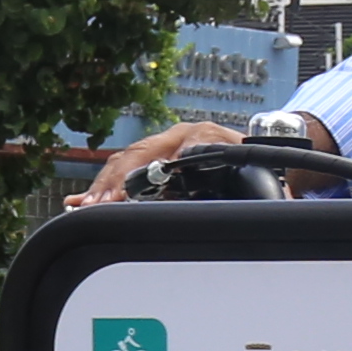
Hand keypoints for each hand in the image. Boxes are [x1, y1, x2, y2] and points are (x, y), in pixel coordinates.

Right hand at [77, 112, 331, 206]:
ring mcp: (165, 143)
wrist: (266, 150)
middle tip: (99, 205)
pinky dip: (102, 186)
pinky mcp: (155, 156)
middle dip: (117, 182)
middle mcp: (183, 136)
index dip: (153, 171)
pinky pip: (123, 168)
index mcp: (210, 138)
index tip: (135, 191)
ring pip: (128, 161)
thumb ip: (266, 198)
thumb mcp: (268, 184)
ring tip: (84, 207)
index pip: (176, 152)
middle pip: (141, 155)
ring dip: (104, 186)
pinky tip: (80, 202)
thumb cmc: (266, 169)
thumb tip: (271, 214)